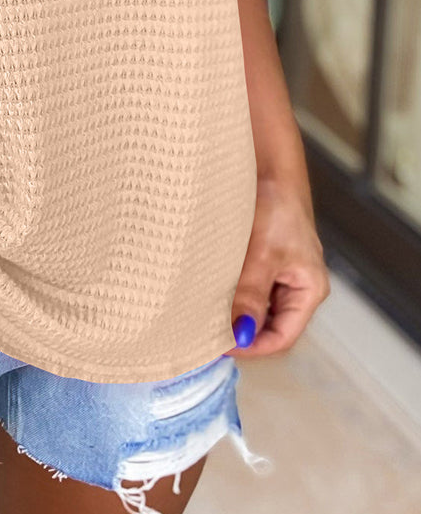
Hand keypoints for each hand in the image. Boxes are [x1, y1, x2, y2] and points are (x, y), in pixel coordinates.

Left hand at [222, 174, 330, 359]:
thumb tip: (240, 334)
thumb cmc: (276, 205)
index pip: (282, 337)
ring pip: (256, 308)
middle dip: (241, 333)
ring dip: (233, 314)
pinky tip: (210, 293)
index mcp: (308, 290)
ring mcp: (281, 274)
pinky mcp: (264, 260)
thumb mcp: (263, 254)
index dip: (252, 346)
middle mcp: (297, 286)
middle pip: (269, 327)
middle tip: (206, 335)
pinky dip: (230, 295)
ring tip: (205, 316)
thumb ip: (251, 295)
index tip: (220, 346)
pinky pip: (248, 288)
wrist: (270, 167)